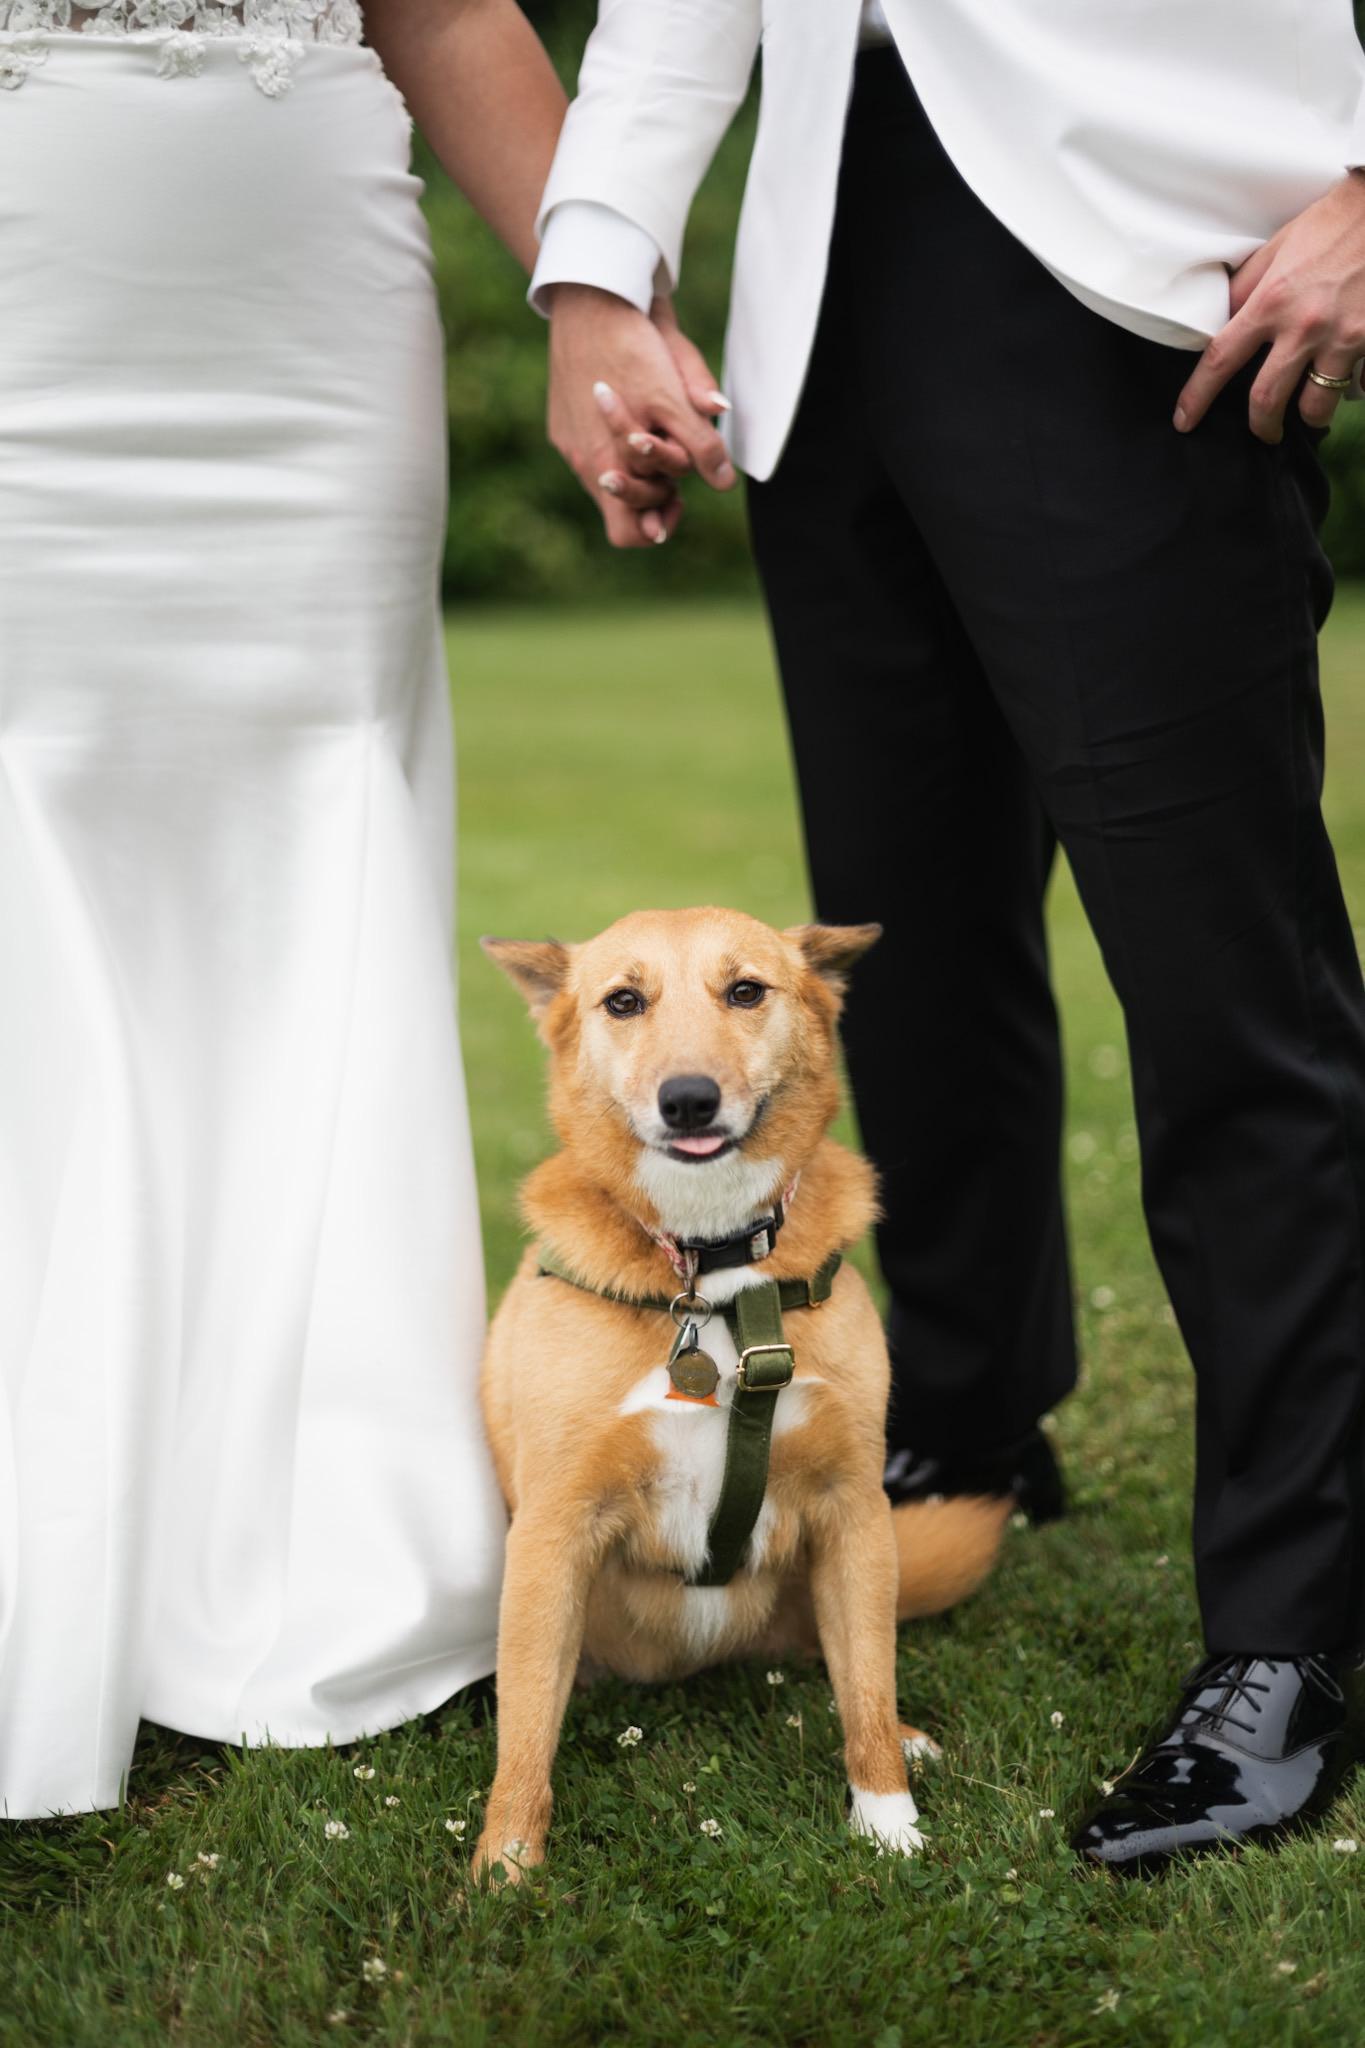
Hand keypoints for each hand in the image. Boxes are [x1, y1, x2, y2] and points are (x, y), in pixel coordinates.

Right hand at [546, 285, 735, 548]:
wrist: (589, 298)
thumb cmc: (633, 347)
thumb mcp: (673, 396)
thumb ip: (699, 443)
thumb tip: (724, 482)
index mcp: (605, 465)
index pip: (629, 531)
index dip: (658, 524)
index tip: (678, 499)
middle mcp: (581, 461)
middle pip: (621, 508)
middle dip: (653, 494)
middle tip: (673, 468)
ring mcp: (567, 442)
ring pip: (607, 478)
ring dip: (637, 469)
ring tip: (654, 438)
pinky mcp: (559, 422)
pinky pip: (588, 451)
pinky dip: (614, 446)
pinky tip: (629, 415)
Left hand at [1174, 171, 1364, 442]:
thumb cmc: (1333, 223)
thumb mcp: (1278, 247)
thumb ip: (1248, 287)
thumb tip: (1222, 318)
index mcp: (1271, 302)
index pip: (1219, 360)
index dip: (1196, 397)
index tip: (1184, 420)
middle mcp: (1304, 326)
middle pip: (1267, 400)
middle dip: (1261, 426)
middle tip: (1264, 432)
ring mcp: (1344, 337)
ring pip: (1317, 404)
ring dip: (1310, 415)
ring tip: (1309, 411)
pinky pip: (1362, 386)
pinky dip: (1355, 388)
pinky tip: (1353, 379)